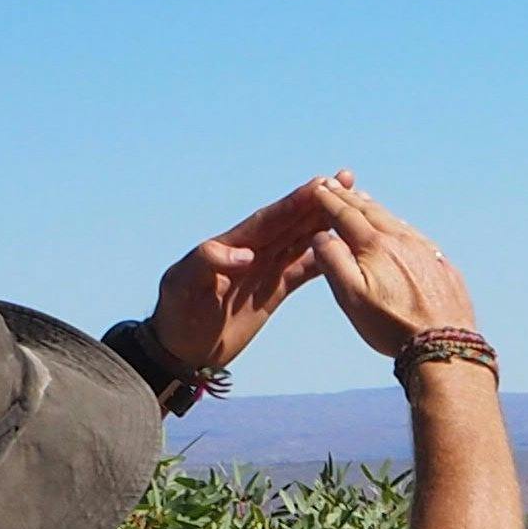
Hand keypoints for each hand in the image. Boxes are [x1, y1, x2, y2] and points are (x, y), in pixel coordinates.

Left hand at [147, 179, 338, 376]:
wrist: (182, 348)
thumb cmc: (177, 315)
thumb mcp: (182, 285)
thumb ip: (207, 261)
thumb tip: (246, 254)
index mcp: (230, 246)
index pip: (268, 220)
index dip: (293, 202)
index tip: (319, 185)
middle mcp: (250, 253)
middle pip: (289, 223)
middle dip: (315, 203)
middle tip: (344, 180)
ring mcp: (262, 272)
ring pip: (299, 242)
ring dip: (323, 224)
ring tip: (350, 207)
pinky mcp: (271, 293)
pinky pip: (301, 272)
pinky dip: (322, 261)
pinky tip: (343, 252)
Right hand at [307, 174, 484, 362]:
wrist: (444, 347)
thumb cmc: (392, 326)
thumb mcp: (351, 296)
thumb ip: (332, 260)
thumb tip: (322, 235)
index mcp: (376, 245)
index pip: (345, 214)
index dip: (329, 200)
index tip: (318, 188)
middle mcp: (403, 241)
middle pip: (372, 212)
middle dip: (350, 198)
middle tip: (336, 185)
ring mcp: (427, 253)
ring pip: (396, 222)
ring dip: (376, 209)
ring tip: (363, 200)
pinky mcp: (444, 267)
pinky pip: (417, 237)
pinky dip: (400, 227)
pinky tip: (400, 229)